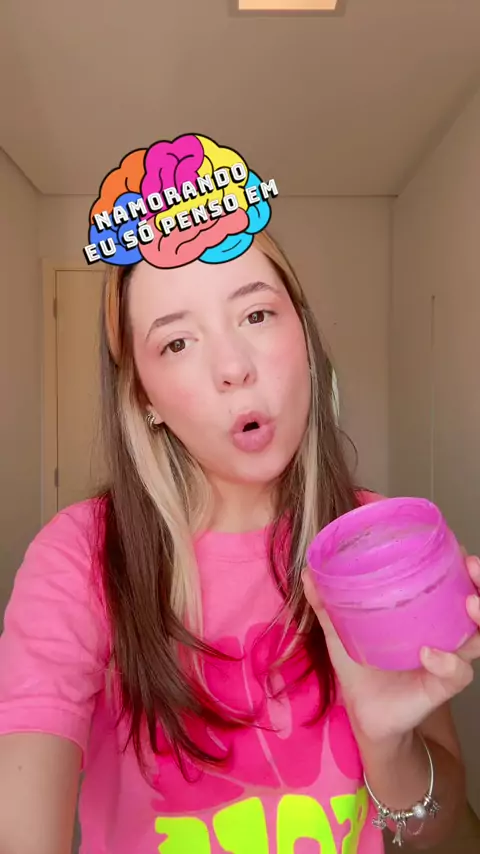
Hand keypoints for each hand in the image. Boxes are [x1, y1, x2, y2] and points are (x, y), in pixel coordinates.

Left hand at [303, 555, 479, 745]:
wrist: (363, 714)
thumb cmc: (359, 669)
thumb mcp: (340, 632)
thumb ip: (326, 604)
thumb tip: (308, 571)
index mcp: (422, 614)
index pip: (450, 583)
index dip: (458, 564)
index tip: (457, 544)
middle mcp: (441, 633)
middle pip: (473, 603)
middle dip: (478, 583)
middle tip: (472, 565)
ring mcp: (445, 659)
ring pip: (477, 635)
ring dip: (478, 616)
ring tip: (471, 603)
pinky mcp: (441, 686)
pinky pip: (457, 673)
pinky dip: (448, 662)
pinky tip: (430, 654)